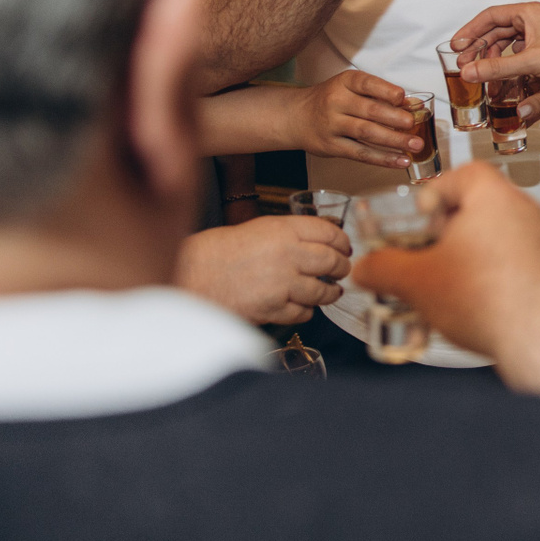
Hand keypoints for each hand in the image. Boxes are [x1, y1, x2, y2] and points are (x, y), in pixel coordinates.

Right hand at [173, 216, 350, 324]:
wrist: (193, 275)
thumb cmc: (224, 250)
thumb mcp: (262, 228)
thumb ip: (294, 234)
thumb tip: (327, 243)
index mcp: (285, 230)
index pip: (330, 234)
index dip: (343, 243)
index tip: (345, 249)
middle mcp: (287, 255)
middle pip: (333, 262)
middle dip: (342, 268)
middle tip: (342, 271)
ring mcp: (281, 284)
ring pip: (323, 291)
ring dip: (330, 292)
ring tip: (330, 291)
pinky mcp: (273, 309)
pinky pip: (304, 312)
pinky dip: (307, 310)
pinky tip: (302, 306)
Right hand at [288, 69, 421, 169]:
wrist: (296, 116)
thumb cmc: (332, 100)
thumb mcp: (350, 88)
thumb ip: (379, 95)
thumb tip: (413, 106)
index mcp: (345, 82)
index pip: (367, 83)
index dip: (386, 90)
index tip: (402, 97)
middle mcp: (336, 102)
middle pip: (370, 111)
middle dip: (395, 118)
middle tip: (414, 124)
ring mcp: (332, 125)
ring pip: (367, 133)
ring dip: (394, 140)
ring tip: (415, 145)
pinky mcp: (332, 146)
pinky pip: (361, 153)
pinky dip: (383, 158)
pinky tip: (401, 161)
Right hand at [353, 163, 539, 399]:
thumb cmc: (493, 301)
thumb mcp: (416, 282)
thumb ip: (383, 269)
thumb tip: (367, 268)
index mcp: (496, 198)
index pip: (466, 173)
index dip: (437, 191)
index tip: (420, 214)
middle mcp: (528, 213)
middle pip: (482, 209)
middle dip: (449, 234)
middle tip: (428, 256)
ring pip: (500, 240)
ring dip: (471, 260)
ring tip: (448, 289)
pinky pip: (520, 265)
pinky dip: (496, 280)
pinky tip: (477, 308)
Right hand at [453, 2, 539, 84]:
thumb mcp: (530, 62)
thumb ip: (497, 67)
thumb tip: (468, 72)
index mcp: (529, 13)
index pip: (490, 16)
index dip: (471, 30)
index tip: (457, 45)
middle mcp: (533, 19)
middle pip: (496, 29)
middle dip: (479, 46)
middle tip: (464, 63)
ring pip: (507, 42)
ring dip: (492, 56)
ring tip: (480, 71)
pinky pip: (519, 52)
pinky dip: (507, 62)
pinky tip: (501, 74)